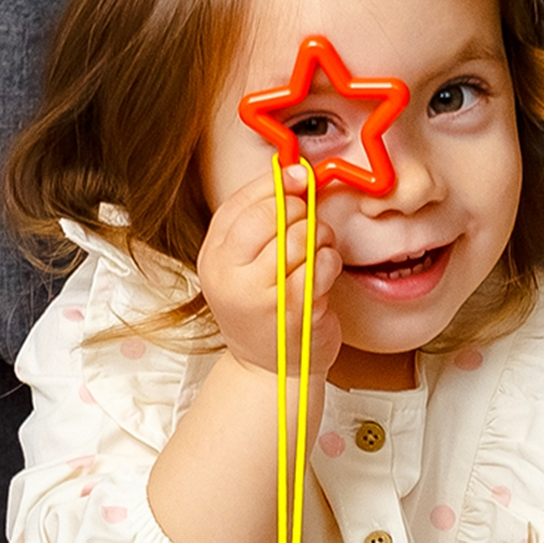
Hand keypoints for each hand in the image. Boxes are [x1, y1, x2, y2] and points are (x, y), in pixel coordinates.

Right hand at [197, 165, 342, 377]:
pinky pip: (322, 265)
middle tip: (309, 227)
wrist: (269, 370)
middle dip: (302, 212)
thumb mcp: (242, 265)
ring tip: (316, 255)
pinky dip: (329, 263)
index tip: (300, 177)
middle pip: (274, 216)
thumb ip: (258, 222)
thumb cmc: (262, 310)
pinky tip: (322, 277)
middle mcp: (231, 277)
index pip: (243, 204)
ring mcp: (262, 297)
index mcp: (214, 258)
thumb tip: (292, 172)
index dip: (277, 184)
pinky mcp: (295, 313)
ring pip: (303, 238)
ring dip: (320, 239)